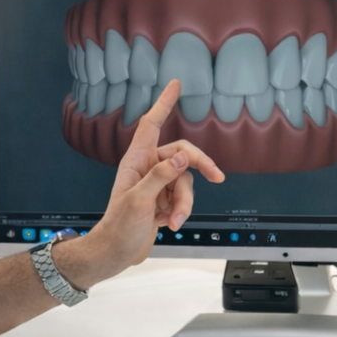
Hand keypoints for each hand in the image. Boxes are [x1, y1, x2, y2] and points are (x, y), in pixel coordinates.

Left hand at [63, 80, 224, 285]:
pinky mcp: (164, 200)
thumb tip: (184, 156)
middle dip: (200, 167)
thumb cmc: (119, 226)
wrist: (117, 253)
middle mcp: (147, 167)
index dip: (163, 103)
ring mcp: (158, 184)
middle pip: (183, 154)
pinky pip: (183, 198)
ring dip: (183, 204)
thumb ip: (162, 175)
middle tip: (218, 177)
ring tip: (172, 221)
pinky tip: (167, 224)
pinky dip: (180, 212)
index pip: (151, 125)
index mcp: (135, 160)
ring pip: (186, 182)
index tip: (176, 84)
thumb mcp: (139, 200)